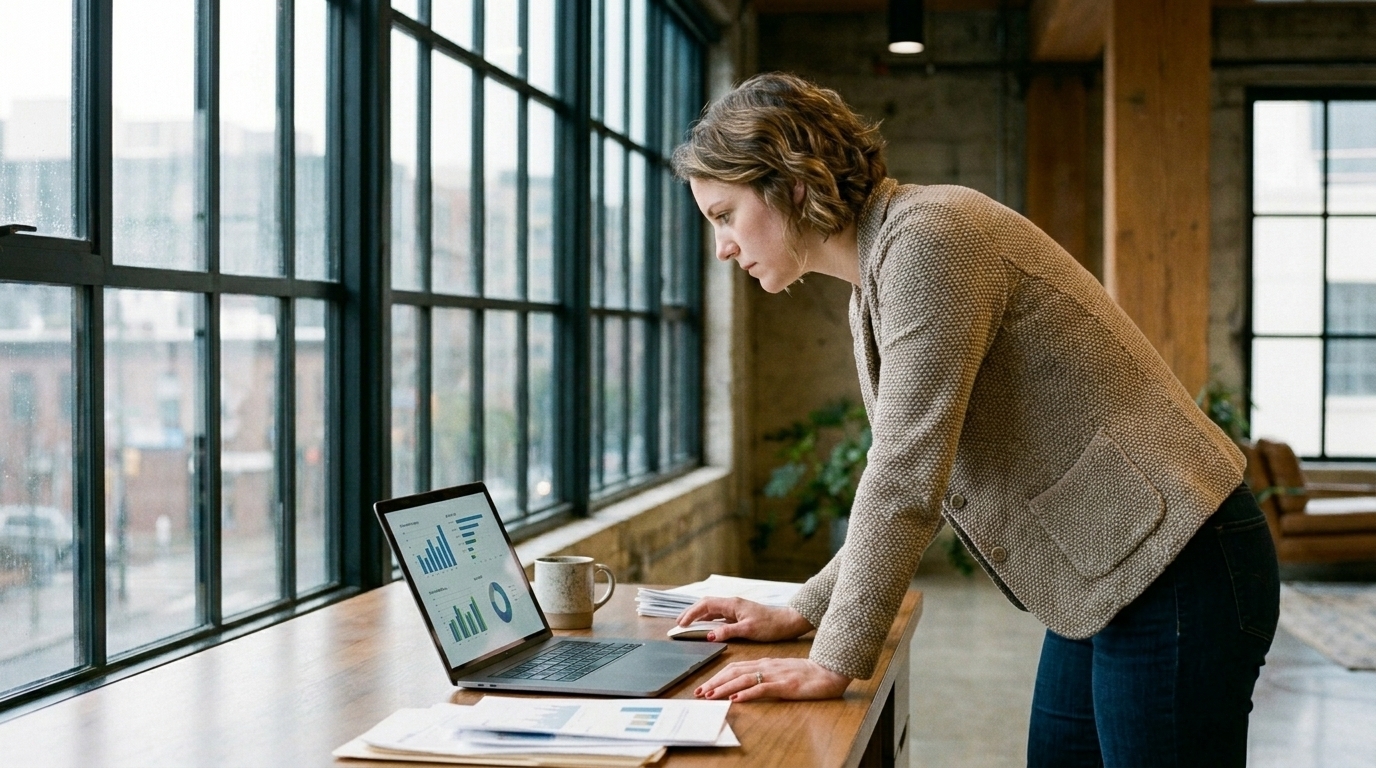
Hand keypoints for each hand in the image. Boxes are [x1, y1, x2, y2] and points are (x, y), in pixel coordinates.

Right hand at [676, 597, 812, 642]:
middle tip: (679, 623)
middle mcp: (732, 604)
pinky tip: (705, 627)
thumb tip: (709, 635)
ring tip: (687, 624)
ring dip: (699, 616)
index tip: (681, 623)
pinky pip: (719, 615)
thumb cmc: (770, 625)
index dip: (691, 613)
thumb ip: (727, 632)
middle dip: (691, 613)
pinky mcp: (739, 614)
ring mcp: (735, 609)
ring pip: (712, 610)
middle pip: (706, 605)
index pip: (706, 605)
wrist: (787, 622)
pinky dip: (709, 620)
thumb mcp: (748, 630)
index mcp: (732, 604)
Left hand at [694, 657, 850, 701]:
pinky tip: (737, 699)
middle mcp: (766, 666)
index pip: (735, 667)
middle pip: (734, 672)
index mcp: (764, 663)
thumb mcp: (779, 672)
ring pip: (744, 679)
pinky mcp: (785, 686)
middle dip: (715, 682)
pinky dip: (748, 693)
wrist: (827, 671)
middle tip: (699, 692)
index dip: (717, 676)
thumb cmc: (805, 674)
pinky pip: (763, 689)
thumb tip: (743, 686)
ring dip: (725, 688)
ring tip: (711, 696)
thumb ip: (763, 676)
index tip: (704, 686)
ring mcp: (775, 675)